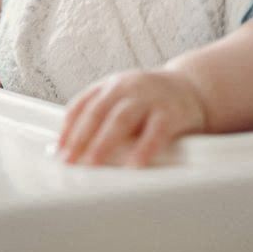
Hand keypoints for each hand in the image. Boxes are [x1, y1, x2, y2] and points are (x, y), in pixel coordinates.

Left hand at [58, 68, 208, 167]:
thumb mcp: (123, 100)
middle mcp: (126, 88)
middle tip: (69, 162)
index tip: (59, 151)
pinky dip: (143, 149)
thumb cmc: (151, 101)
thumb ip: (102, 119)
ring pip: (121, 119)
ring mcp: (148, 99)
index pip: (81, 105)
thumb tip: (75, 150)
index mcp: (110, 86)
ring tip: (93, 164)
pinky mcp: (171, 113)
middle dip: (80, 138)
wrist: (193, 88)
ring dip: (104, 143)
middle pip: (97, 112)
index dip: (68, 128)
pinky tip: (134, 165)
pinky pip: (155, 132)